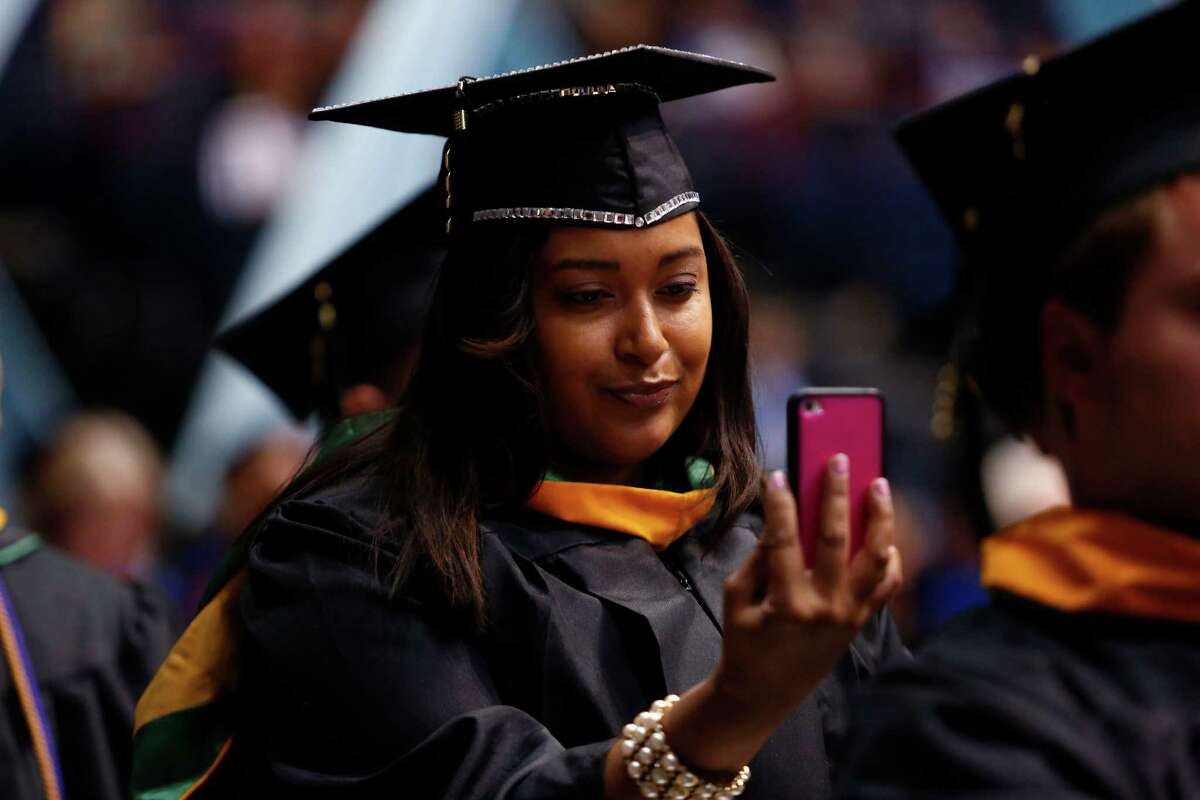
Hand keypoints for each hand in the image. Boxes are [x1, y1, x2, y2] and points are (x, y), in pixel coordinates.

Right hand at [715, 455, 901, 720]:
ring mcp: (850, 614)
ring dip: (880, 518)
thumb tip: (782, 517)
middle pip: (836, 539)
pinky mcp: (862, 620)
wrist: (764, 693)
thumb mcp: (737, 599)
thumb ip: (760, 559)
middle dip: (837, 495)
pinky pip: (887, 583)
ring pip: (876, 558)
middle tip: (840, 460)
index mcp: (787, 603)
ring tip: (879, 484)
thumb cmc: (744, 644)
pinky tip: (884, 531)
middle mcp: (826, 607)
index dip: (780, 505)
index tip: (779, 475)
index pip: (784, 540)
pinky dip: (891, 555)